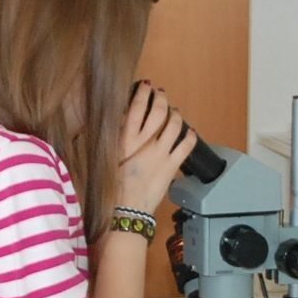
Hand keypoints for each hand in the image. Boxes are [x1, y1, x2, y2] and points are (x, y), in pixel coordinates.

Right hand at [118, 84, 196, 216]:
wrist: (125, 211)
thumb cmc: (111, 188)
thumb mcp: (107, 159)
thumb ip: (114, 140)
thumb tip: (118, 123)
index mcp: (124, 139)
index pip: (135, 107)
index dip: (142, 93)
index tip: (145, 86)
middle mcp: (144, 143)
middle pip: (158, 111)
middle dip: (161, 98)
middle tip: (161, 94)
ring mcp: (160, 153)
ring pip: (174, 124)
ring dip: (176, 114)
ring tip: (174, 112)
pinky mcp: (172, 166)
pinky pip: (186, 146)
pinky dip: (190, 136)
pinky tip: (190, 132)